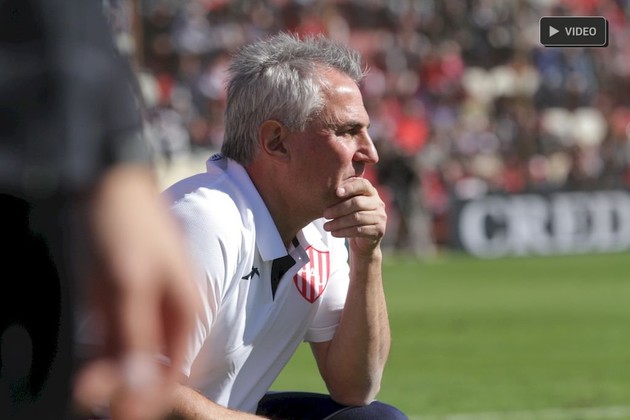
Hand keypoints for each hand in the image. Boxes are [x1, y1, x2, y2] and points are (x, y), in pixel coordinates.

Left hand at [73, 165, 199, 419]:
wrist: (110, 180)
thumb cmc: (128, 226)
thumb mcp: (129, 285)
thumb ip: (135, 337)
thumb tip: (139, 386)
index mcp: (187, 311)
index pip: (175, 372)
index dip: (148, 397)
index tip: (119, 412)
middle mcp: (172, 311)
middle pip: (151, 364)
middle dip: (122, 380)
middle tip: (89, 390)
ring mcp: (148, 304)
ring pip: (130, 350)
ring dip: (106, 364)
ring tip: (86, 370)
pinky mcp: (127, 297)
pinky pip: (115, 332)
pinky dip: (100, 344)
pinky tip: (90, 343)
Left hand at [322, 177, 386, 255]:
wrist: (363, 240)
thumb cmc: (351, 217)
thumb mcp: (347, 203)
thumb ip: (342, 195)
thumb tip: (327, 187)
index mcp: (371, 192)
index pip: (363, 184)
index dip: (350, 187)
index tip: (336, 192)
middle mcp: (378, 203)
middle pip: (357, 202)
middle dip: (338, 209)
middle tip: (325, 214)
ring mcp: (380, 217)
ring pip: (357, 218)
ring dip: (338, 222)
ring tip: (326, 226)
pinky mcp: (379, 230)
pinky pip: (359, 230)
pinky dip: (344, 232)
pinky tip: (334, 233)